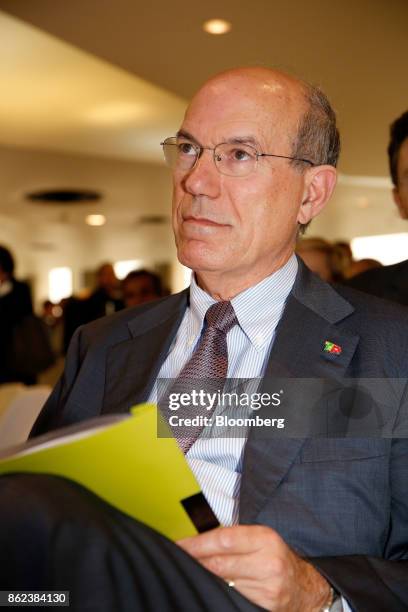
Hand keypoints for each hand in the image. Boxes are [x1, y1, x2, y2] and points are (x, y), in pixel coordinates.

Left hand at [178, 525, 330, 610]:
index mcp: (265, 538)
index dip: (197, 544)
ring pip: (223, 584)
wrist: (305, 588)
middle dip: (195, 562)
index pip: (223, 539)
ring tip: (192, 573)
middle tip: (178, 560)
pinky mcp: (266, 608)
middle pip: (219, 564)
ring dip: (205, 579)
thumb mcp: (259, 539)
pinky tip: (211, 589)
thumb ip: (232, 538)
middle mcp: (269, 563)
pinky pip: (233, 598)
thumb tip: (194, 542)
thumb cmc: (274, 558)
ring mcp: (268, 589)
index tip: (178, 546)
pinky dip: (219, 593)